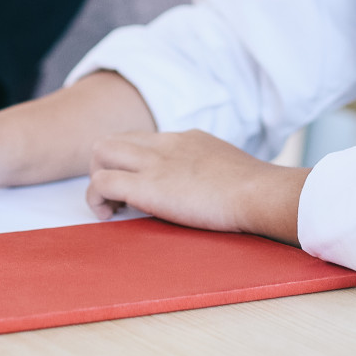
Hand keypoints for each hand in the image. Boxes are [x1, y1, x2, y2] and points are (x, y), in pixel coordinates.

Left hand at [88, 130, 309, 243]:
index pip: (144, 139)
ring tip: (113, 207)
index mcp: (186, 139)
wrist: (259, 192)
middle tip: (120, 198)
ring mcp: (154, 161)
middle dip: (106, 167)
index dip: (134, 162)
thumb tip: (214, 189)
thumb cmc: (256, 190)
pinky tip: (109, 216)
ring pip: (100, 151)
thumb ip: (212, 172)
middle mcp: (165, 143)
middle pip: (115, 139)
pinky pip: (101, 182)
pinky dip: (96, 199)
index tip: (141, 185)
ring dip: (97, 179)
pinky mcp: (146, 186)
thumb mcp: (229, 167)